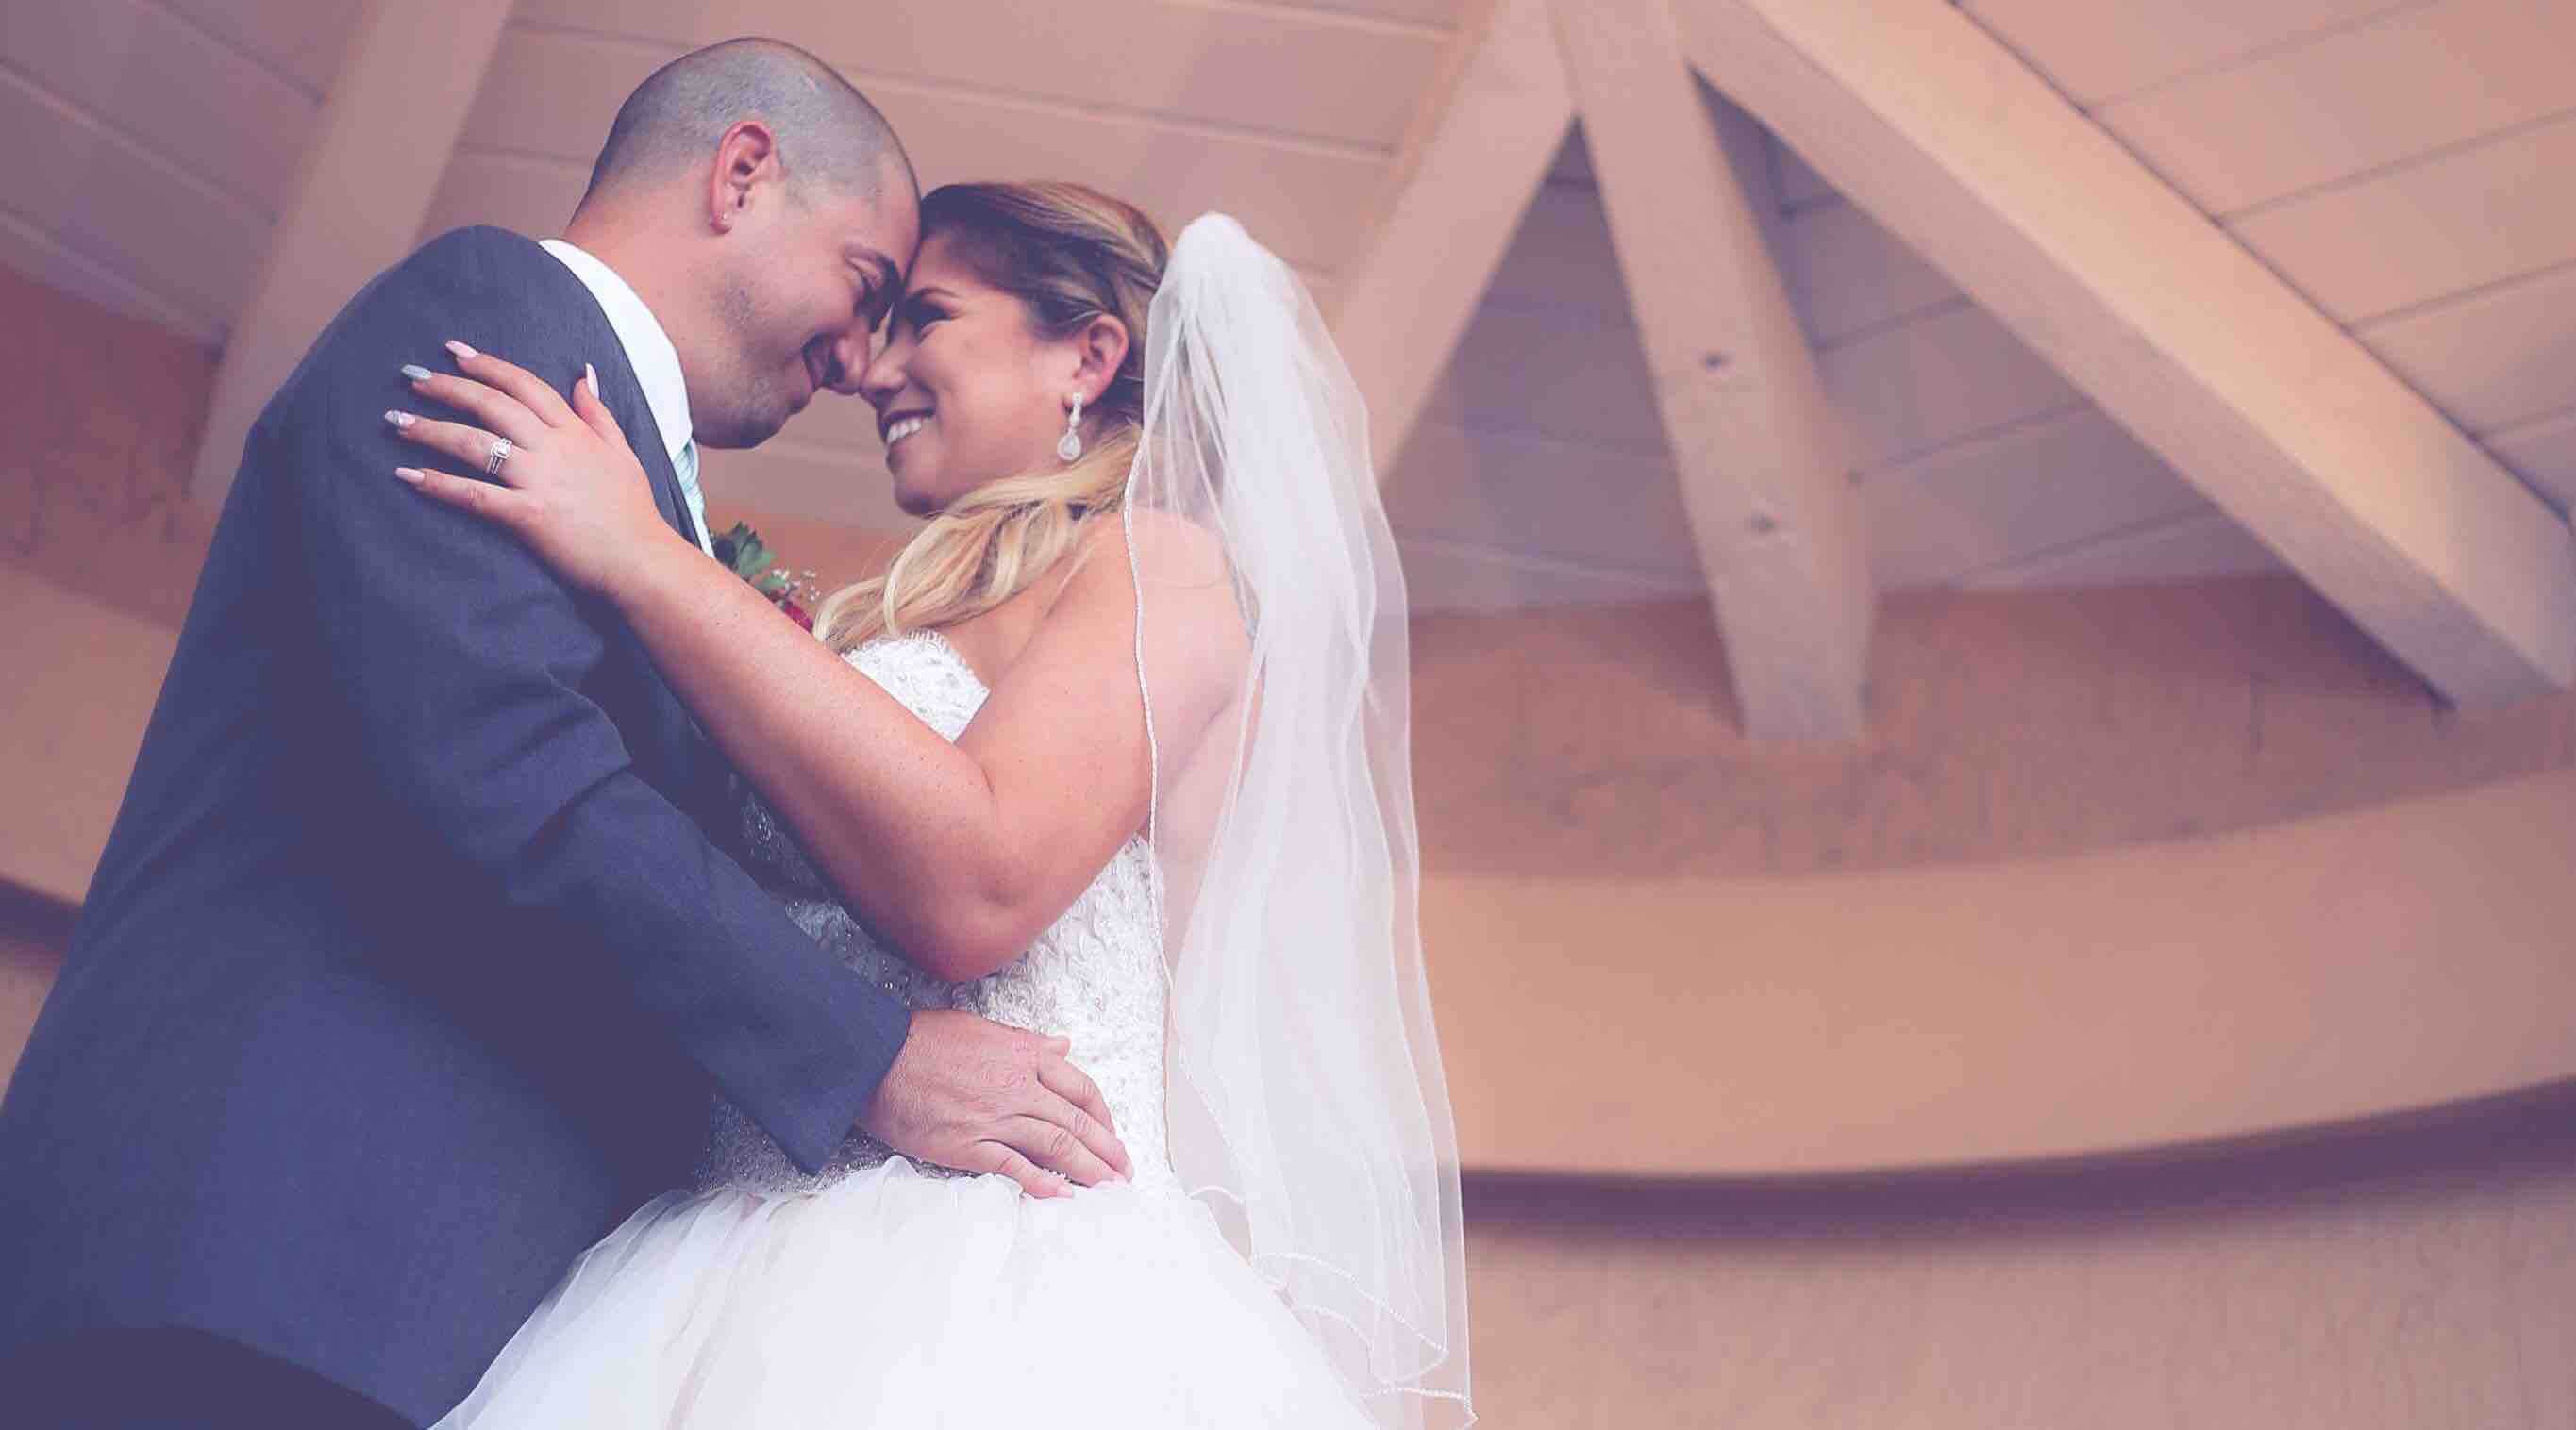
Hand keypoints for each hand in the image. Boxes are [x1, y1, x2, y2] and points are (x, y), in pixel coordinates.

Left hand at [386, 341, 687, 598]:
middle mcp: (554, 449)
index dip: (488, 365)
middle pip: (493, 406)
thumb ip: (598, 414)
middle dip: (448, 388)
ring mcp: (540, 481)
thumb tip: (584, 375)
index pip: (526, 386)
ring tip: (397, 422)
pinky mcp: (528, 516)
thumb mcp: (623, 452)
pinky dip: (439, 484)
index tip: (455, 352)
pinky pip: (474, 494)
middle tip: (412, 379)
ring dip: (431, 430)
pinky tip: (408, 475)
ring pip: (476, 444)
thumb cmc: (633, 512)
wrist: (642, 560)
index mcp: (575, 432)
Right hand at [862, 1010, 1133, 1198]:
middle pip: (1075, 1123)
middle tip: (1124, 1172)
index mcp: (1024, 1057)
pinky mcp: (969, 1146)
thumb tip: (1063, 1045)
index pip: (1080, 1088)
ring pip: (1055, 1146)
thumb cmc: (925, 1040)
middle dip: (1106, 1150)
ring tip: (1107, 1189)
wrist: (876, 1058)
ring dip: (1087, 1171)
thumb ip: (1027, 1042)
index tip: (1111, 1133)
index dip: (1102, 1115)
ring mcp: (995, 1118)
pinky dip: (1042, 1184)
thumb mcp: (984, 1029)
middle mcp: (1018, 1088)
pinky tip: (1062, 1197)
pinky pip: (1014, 1168)